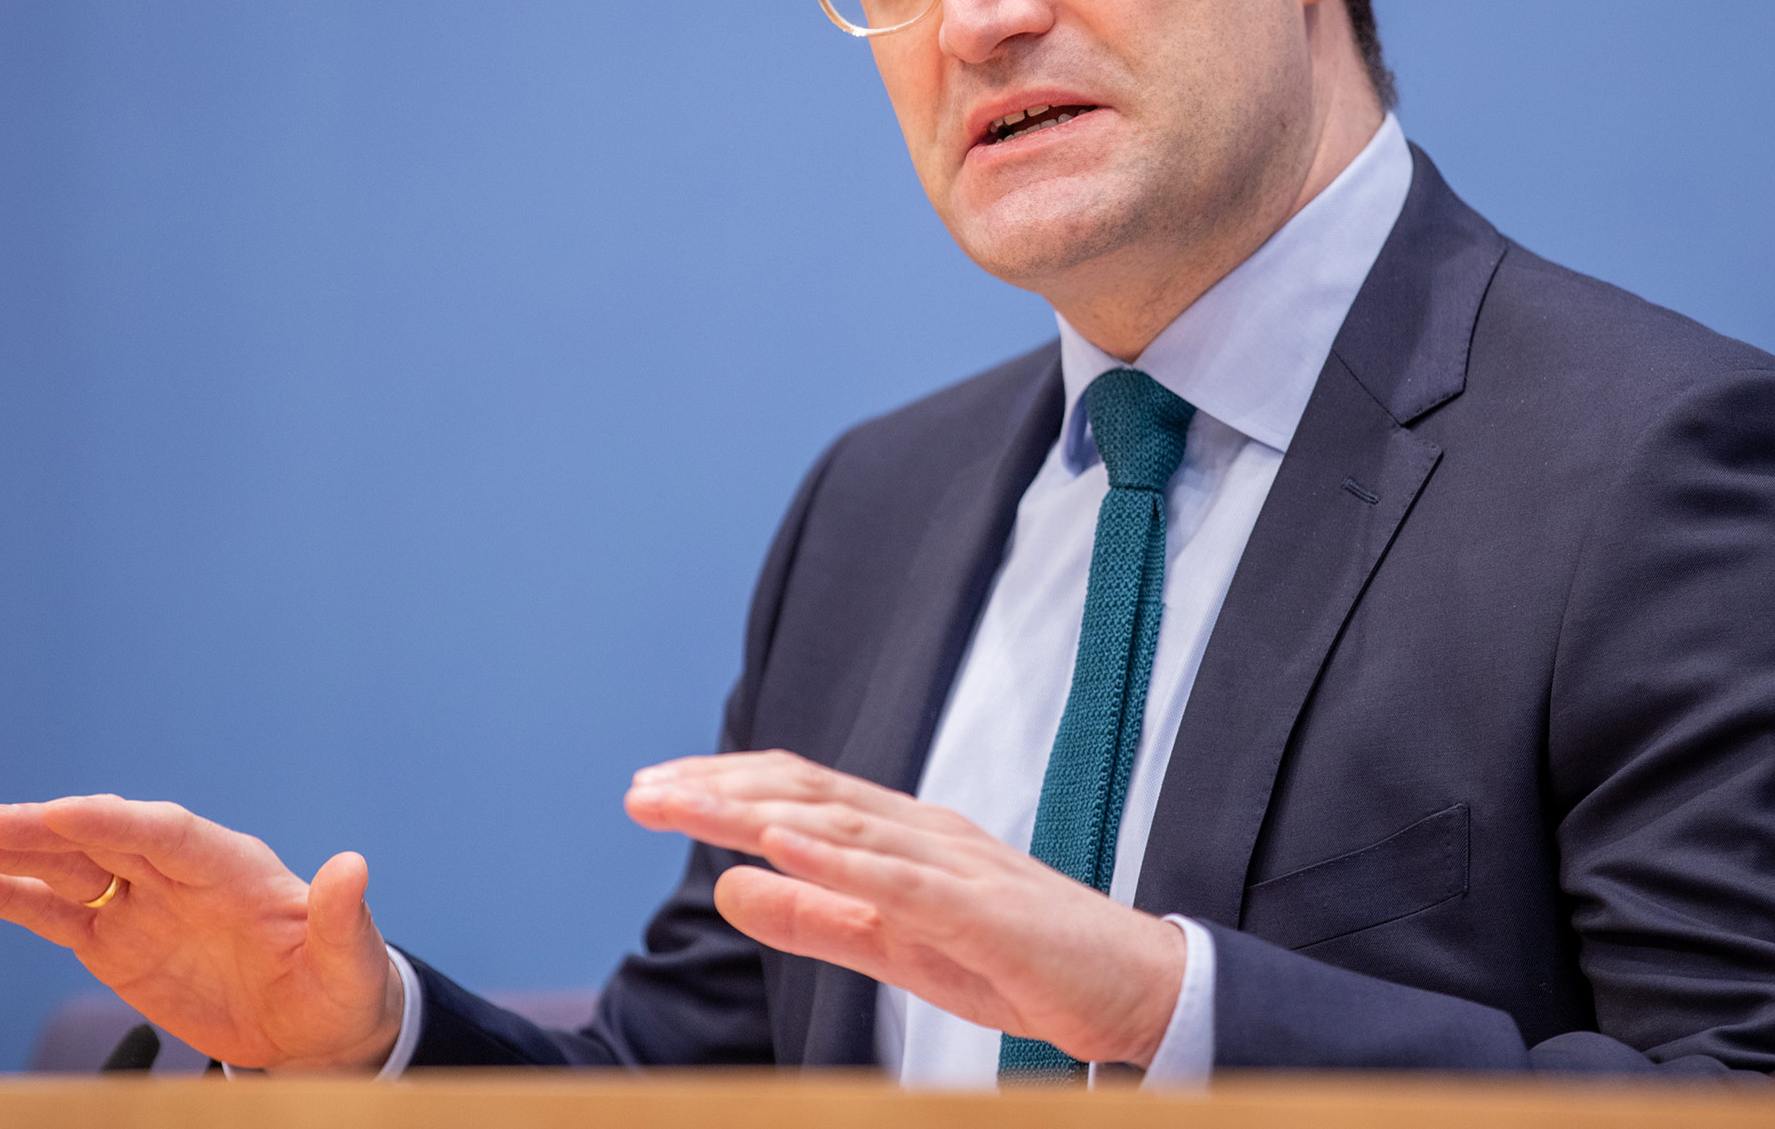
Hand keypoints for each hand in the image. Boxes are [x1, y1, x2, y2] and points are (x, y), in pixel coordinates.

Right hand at [0, 796, 402, 1071]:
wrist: (315, 1025)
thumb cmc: (338, 983)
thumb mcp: (349, 957)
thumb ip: (340, 916)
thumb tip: (353, 866)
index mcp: (233, 866)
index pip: (167, 833)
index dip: (116, 822)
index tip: (63, 812)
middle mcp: (179, 874)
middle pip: (105, 841)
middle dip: (45, 831)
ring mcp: (142, 904)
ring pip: (69, 870)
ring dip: (14, 855)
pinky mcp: (115, 942)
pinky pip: (55, 914)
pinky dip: (9, 897)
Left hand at [626, 751, 1183, 1067]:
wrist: (1136, 989)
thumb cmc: (1020, 964)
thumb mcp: (894, 947)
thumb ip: (813, 918)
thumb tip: (726, 887)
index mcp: (902, 838)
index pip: (798, 794)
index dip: (722, 786)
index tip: (650, 792)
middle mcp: (923, 832)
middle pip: (806, 794)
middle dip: (718, 789)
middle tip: (638, 793)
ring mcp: (956, 863)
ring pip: (842, 824)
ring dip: (757, 812)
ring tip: (688, 807)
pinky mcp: (984, 910)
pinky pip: (901, 879)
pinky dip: (837, 857)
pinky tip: (780, 846)